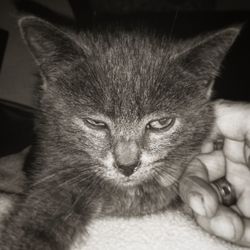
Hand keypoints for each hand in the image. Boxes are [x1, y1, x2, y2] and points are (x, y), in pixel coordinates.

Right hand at [180, 100, 249, 246]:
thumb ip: (234, 116)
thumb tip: (205, 109)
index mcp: (239, 136)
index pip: (199, 137)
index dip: (183, 149)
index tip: (172, 164)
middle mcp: (236, 161)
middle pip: (196, 169)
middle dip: (193, 187)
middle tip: (201, 204)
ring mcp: (240, 189)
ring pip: (204, 197)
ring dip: (205, 211)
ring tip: (218, 221)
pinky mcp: (247, 214)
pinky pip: (224, 219)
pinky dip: (221, 226)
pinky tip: (227, 228)